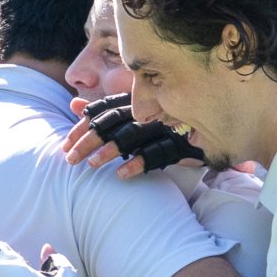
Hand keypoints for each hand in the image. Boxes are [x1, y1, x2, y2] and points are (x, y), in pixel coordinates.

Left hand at [62, 94, 202, 178]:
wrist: (210, 135)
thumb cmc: (165, 127)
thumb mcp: (134, 116)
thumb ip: (104, 111)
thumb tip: (74, 105)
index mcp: (138, 102)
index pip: (104, 109)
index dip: (83, 125)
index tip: (66, 143)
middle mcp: (150, 111)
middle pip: (113, 121)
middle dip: (89, 139)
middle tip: (70, 159)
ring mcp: (166, 126)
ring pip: (132, 135)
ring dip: (110, 150)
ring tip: (91, 164)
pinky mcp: (180, 145)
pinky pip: (157, 153)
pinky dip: (138, 163)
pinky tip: (121, 174)